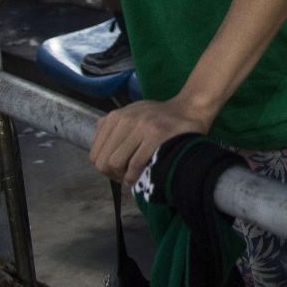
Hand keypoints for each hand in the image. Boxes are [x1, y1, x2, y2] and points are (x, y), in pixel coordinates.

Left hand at [89, 98, 210, 186]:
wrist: (190, 108)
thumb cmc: (161, 117)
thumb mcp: (132, 114)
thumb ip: (113, 129)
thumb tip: (99, 154)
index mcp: (115, 117)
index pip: (95, 153)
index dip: (104, 168)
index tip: (117, 172)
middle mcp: (125, 119)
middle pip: (103, 161)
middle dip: (112, 175)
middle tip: (125, 177)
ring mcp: (141, 126)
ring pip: (115, 163)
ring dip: (123, 176)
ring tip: (133, 178)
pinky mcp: (156, 134)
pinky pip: (135, 163)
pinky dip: (134, 176)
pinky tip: (140, 178)